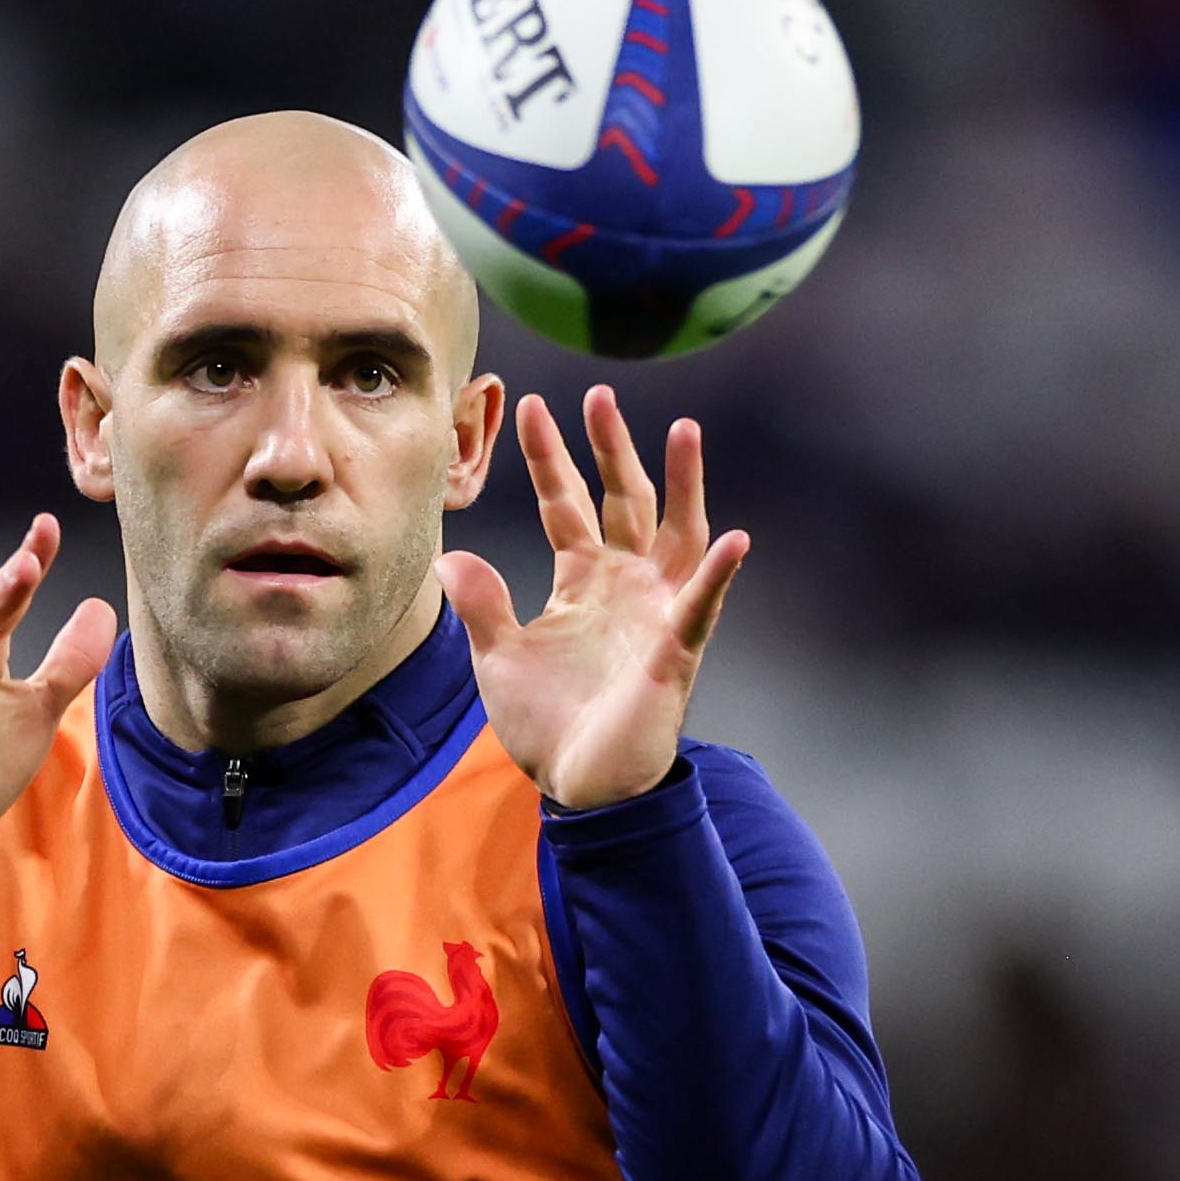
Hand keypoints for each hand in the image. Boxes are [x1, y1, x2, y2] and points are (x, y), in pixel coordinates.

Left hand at [434, 385, 748, 809]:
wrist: (581, 787)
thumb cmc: (547, 724)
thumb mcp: (498, 658)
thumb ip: (481, 605)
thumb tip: (447, 556)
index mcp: (582, 582)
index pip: (565, 505)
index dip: (549, 458)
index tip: (529, 406)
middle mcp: (625, 585)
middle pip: (623, 502)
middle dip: (612, 448)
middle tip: (599, 393)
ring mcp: (655, 613)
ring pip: (677, 534)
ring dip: (682, 485)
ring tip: (683, 431)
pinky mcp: (675, 652)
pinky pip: (700, 608)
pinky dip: (718, 575)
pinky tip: (732, 540)